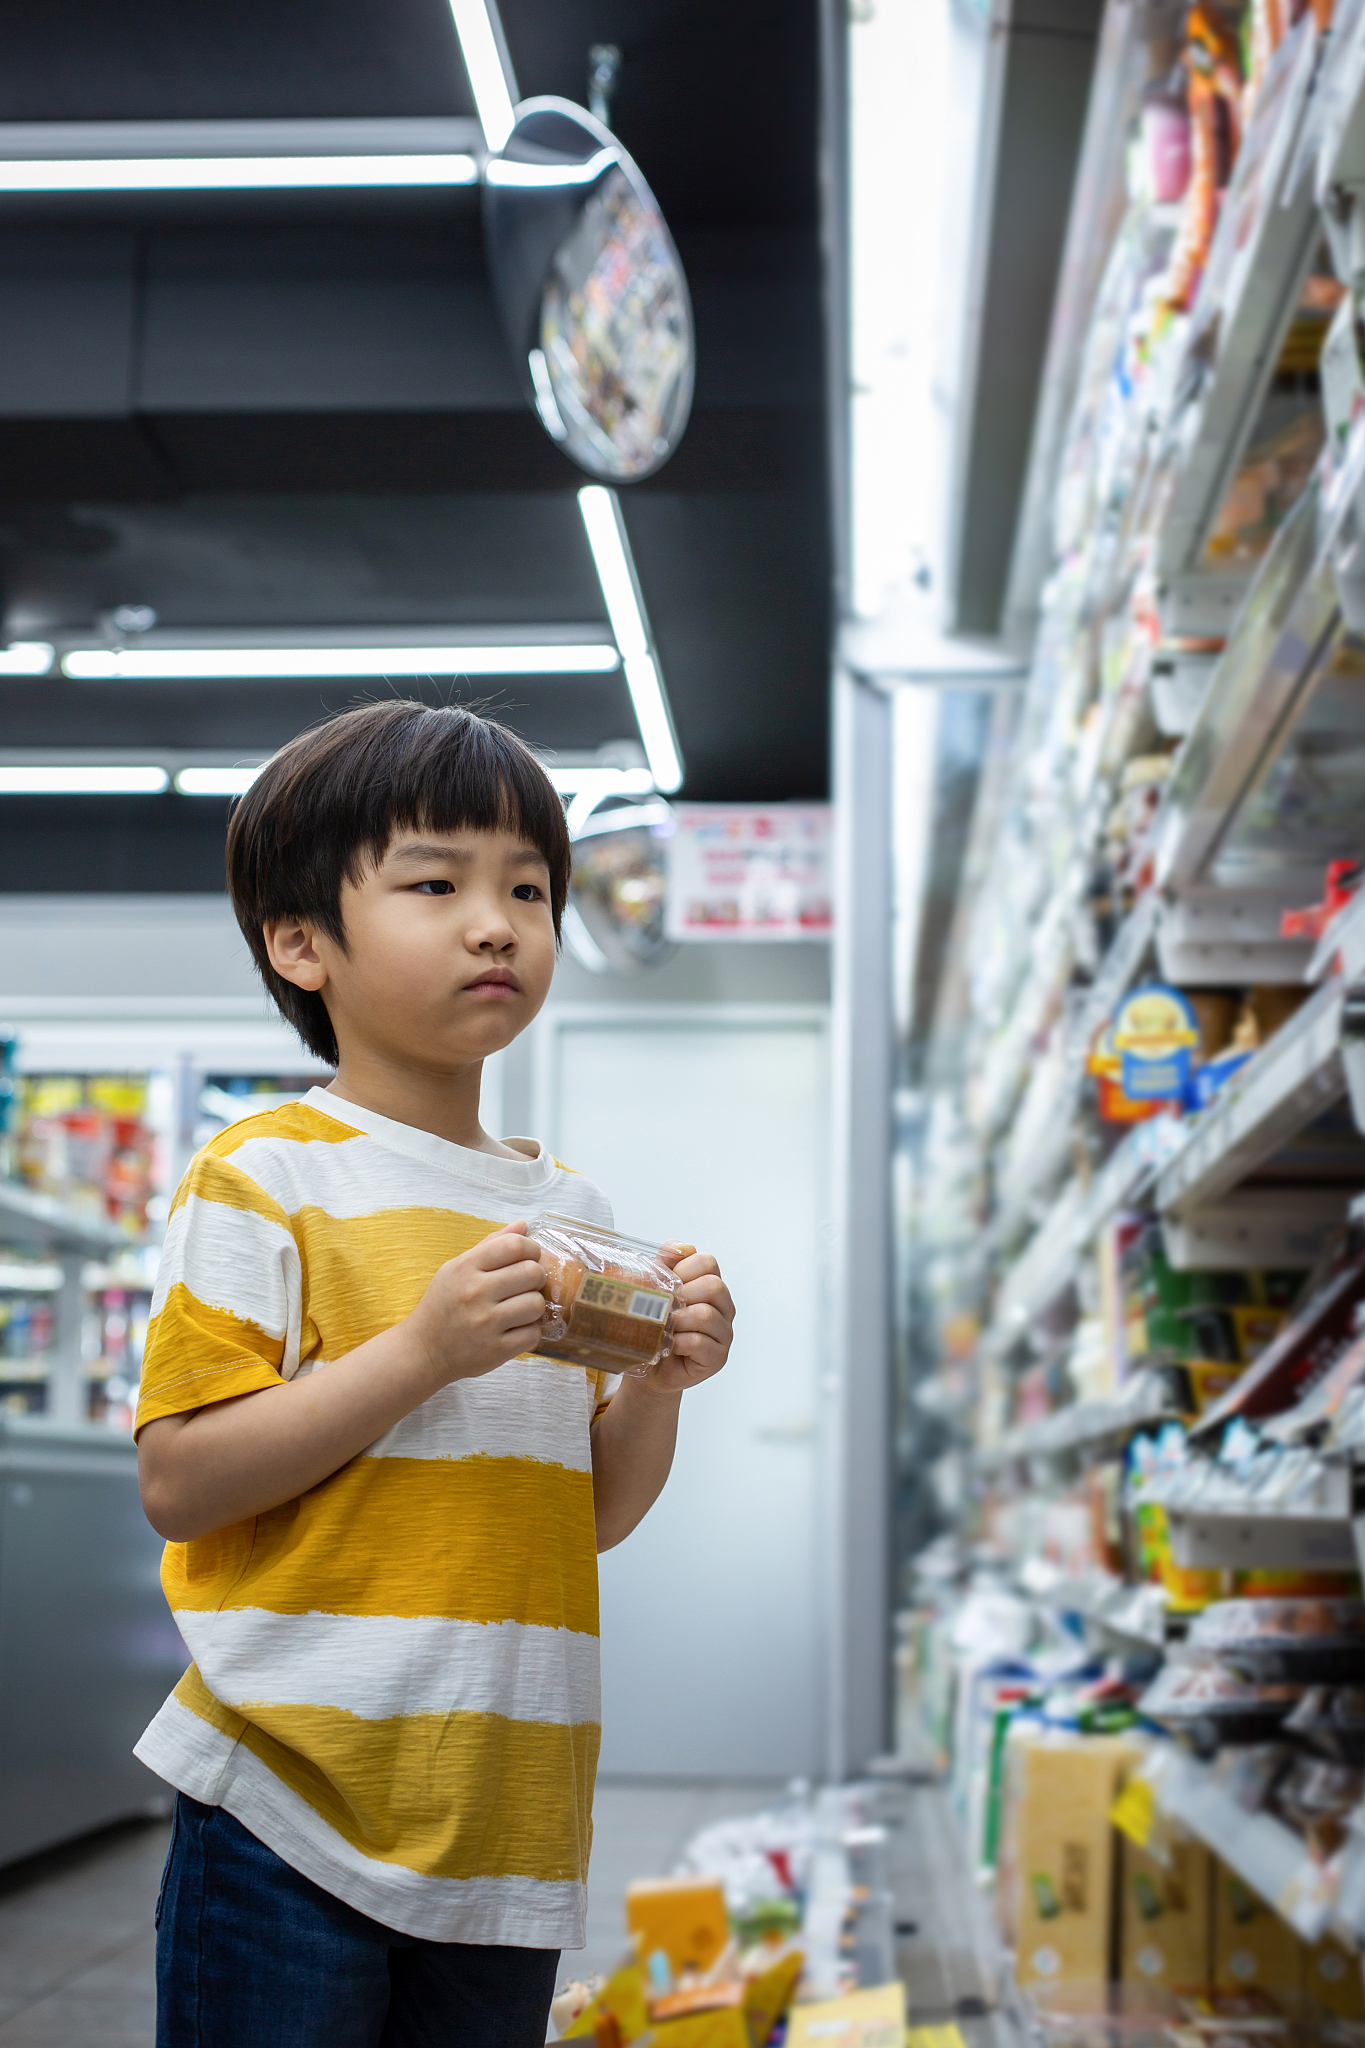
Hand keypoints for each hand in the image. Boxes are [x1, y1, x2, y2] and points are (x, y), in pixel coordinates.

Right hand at [408, 1222, 546, 1386]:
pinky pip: (533, 1334)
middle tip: (526, 1285)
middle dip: (536, 1277)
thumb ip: (490, 1245)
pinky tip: (515, 1329)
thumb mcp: (457, 1269)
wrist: (423, 1351)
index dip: (531, 1249)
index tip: (529, 1257)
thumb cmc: (443, 1305)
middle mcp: (475, 1293)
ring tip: (520, 1308)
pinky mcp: (495, 1350)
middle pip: (532, 1272)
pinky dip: (529, 1332)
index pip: (515, 1245)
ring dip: (534, 1306)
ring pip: (537, 1304)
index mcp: (466, 1267)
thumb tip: (522, 1225)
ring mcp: (486, 1323)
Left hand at [651, 1246, 734, 1392]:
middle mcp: (723, 1308)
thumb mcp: (654, 1290)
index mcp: (710, 1286)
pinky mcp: (717, 1358)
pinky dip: (679, 1342)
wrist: (648, 1365)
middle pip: (714, 1286)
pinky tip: (671, 1346)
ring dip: (678, 1320)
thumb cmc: (653, 1327)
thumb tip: (681, 1247)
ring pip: (706, 1315)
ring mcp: (724, 1334)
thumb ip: (666, 1264)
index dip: (684, 1269)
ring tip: (665, 1328)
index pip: (708, 1262)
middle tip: (665, 1308)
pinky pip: (700, 1343)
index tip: (668, 1284)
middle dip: (683, 1295)